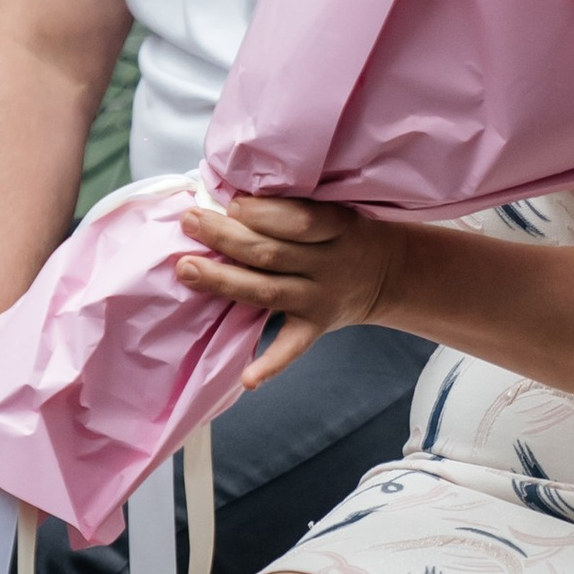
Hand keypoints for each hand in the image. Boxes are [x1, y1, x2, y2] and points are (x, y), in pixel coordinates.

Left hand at [176, 193, 397, 386]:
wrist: (387, 273)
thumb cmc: (342, 231)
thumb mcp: (333, 208)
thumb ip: (290, 206)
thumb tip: (227, 194)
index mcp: (336, 227)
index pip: (300, 221)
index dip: (263, 214)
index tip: (231, 204)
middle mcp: (328, 265)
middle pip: (272, 254)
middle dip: (226, 238)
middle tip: (190, 222)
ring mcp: (320, 300)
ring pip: (267, 292)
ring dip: (224, 281)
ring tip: (186, 269)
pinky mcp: (313, 328)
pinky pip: (292, 348)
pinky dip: (271, 365)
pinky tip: (248, 378)